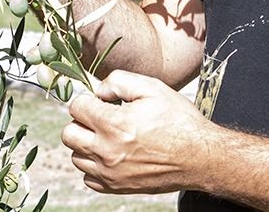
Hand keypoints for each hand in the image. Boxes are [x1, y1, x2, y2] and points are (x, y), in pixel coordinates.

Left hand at [61, 70, 211, 193]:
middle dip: (81, 121)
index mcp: (114, 124)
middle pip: (69, 134)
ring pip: (76, 157)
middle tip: (100, 118)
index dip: (87, 99)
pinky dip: (94, 166)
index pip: (76, 107)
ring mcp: (110, 173)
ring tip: (107, 136)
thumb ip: (118, 81)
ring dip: (86, 144)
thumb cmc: (178, 120)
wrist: (200, 157)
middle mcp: (107, 151)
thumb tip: (98, 90)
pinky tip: (111, 155)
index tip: (100, 101)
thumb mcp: (152, 88)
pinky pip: (88, 178)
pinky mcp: (117, 187)